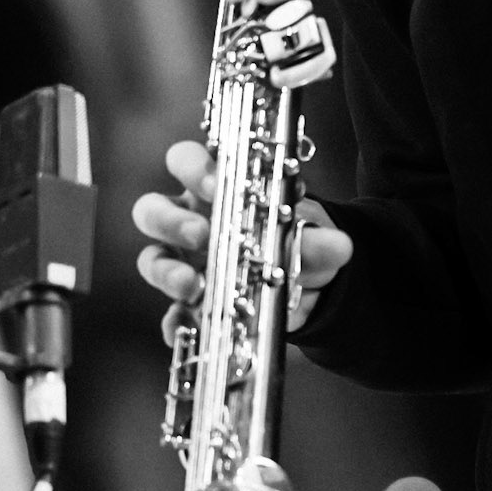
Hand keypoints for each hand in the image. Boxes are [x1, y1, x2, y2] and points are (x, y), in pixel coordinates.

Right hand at [133, 139, 352, 341]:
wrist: (304, 285)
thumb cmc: (293, 240)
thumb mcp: (309, 237)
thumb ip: (320, 241)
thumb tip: (340, 246)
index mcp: (213, 188)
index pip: (184, 161)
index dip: (191, 167)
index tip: (213, 182)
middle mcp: (188, 220)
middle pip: (151, 209)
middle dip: (170, 221)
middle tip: (201, 236)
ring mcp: (182, 262)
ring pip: (151, 258)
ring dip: (166, 271)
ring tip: (194, 285)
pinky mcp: (187, 303)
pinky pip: (170, 313)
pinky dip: (176, 322)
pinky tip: (189, 329)